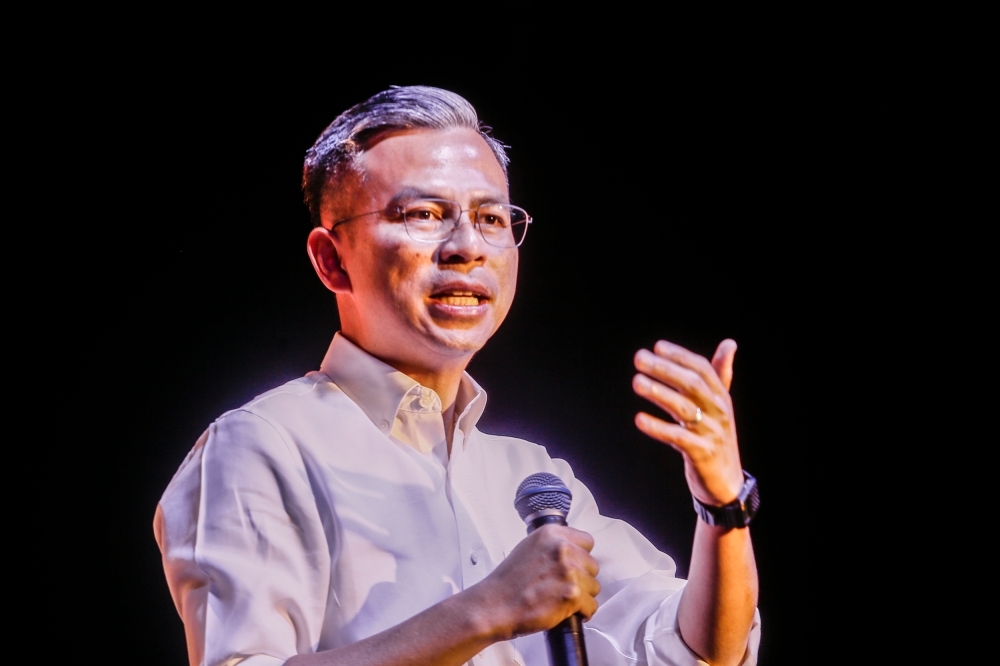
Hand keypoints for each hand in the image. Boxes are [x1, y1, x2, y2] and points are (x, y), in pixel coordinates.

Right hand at [471, 525, 599, 639]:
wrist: (494, 606)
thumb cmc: (508, 582)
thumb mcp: (528, 548)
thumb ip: (552, 545)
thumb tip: (573, 551)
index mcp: (551, 534)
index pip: (587, 541)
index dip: (581, 557)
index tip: (575, 566)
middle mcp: (561, 549)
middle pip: (593, 565)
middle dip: (582, 578)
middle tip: (564, 587)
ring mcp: (568, 571)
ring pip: (594, 586)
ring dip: (582, 596)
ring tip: (563, 599)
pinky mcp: (571, 594)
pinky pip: (591, 606)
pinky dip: (582, 613)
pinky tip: (568, 612)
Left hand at [632, 339, 744, 505]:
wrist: (726, 482)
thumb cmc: (715, 437)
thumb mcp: (719, 405)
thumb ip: (720, 374)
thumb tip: (730, 343)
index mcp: (721, 397)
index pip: (702, 369)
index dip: (680, 356)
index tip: (657, 346)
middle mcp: (719, 412)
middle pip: (692, 385)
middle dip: (665, 369)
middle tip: (639, 358)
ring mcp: (711, 433)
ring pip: (684, 408)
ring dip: (659, 393)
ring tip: (636, 382)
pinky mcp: (701, 454)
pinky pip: (677, 438)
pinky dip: (658, 427)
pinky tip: (639, 419)